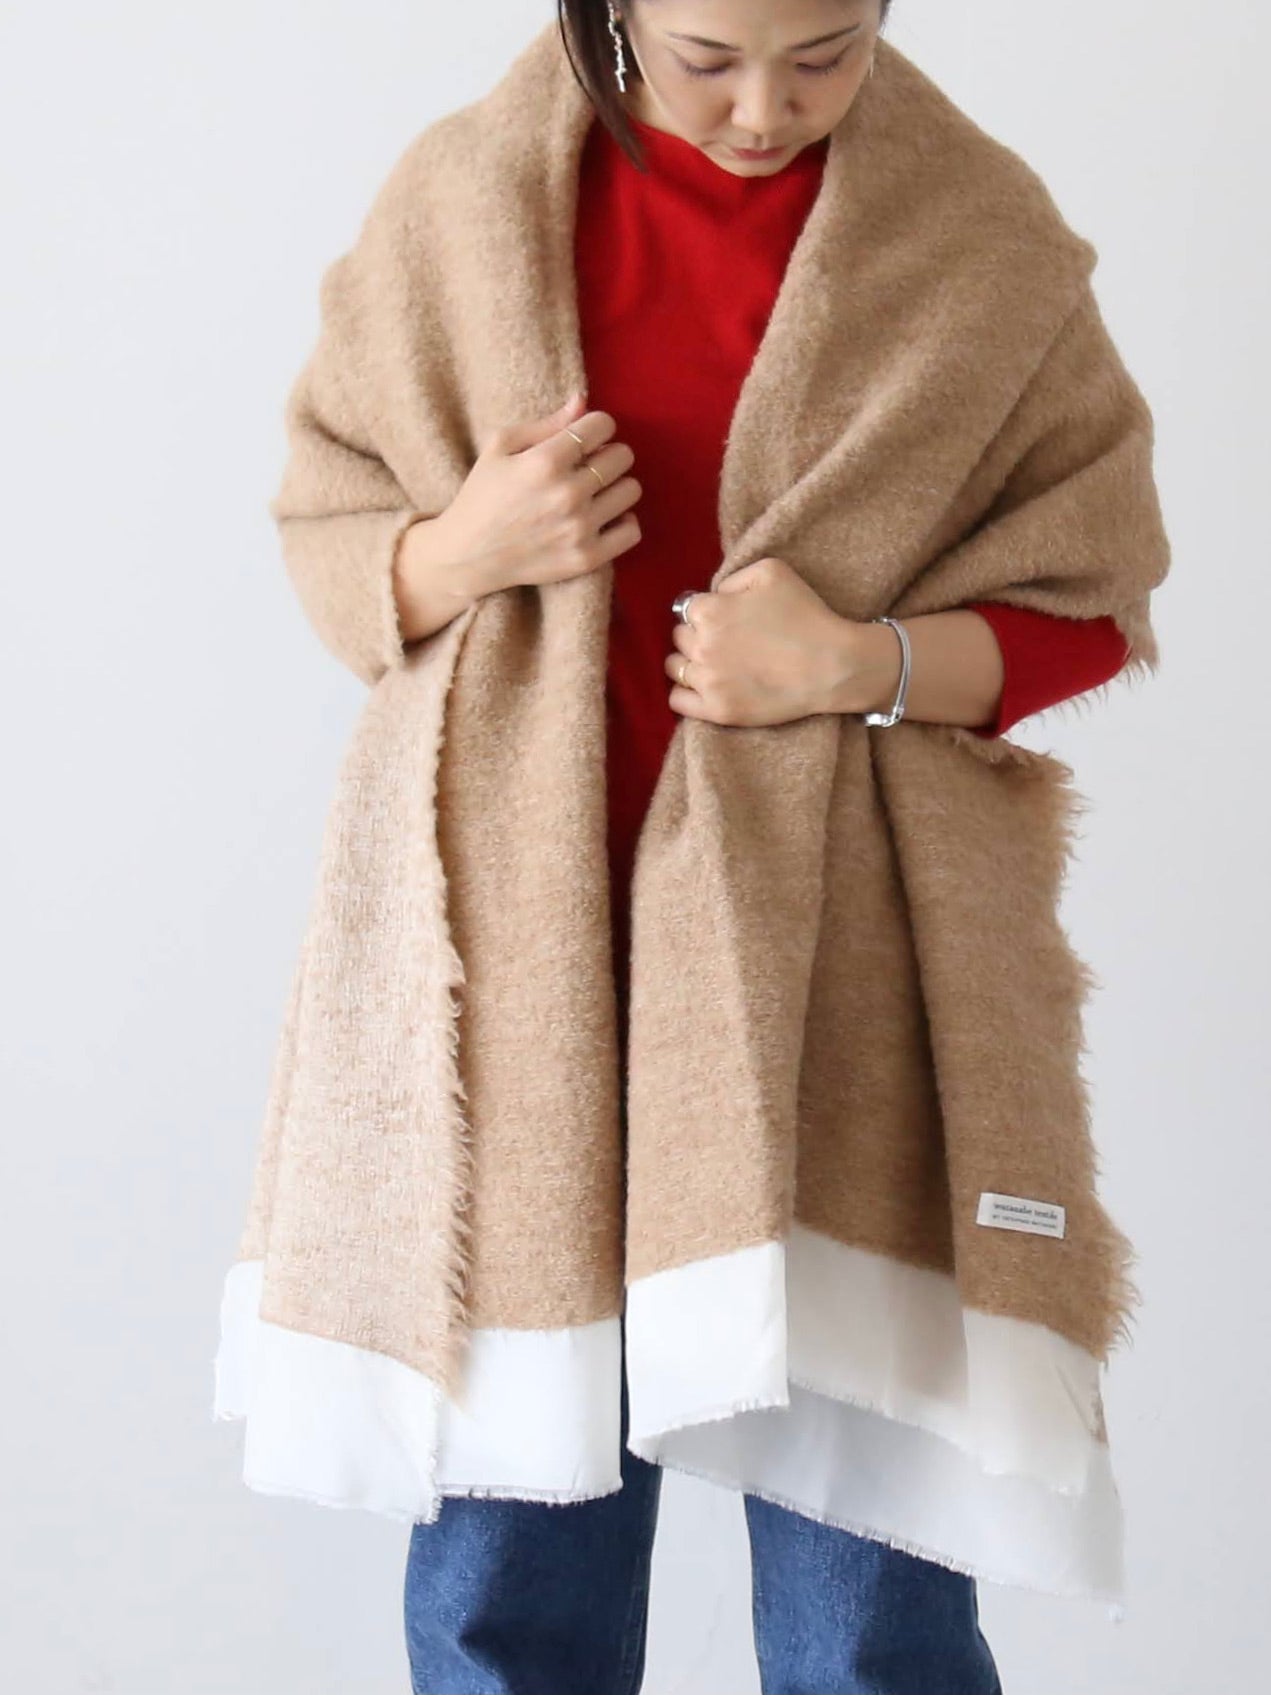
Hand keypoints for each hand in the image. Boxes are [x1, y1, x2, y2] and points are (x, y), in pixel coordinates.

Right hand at [432, 393, 641, 599]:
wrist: (468, 556)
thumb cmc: (482, 495)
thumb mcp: (500, 447)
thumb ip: (545, 423)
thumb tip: (582, 401)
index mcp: (545, 461)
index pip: (603, 425)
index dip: (596, 427)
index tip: (586, 438)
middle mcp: (567, 494)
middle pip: (622, 456)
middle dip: (608, 454)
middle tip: (589, 466)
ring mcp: (579, 528)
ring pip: (631, 490)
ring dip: (616, 486)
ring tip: (595, 493)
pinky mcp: (586, 557)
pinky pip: (632, 531)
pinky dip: (624, 522)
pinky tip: (605, 518)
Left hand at [664, 557, 865, 727]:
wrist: (831, 666)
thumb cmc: (806, 615)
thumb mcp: (771, 571)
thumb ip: (733, 578)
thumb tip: (716, 594)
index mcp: (709, 611)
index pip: (688, 609)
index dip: (707, 612)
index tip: (725, 619)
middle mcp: (701, 645)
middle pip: (680, 638)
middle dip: (697, 636)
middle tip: (725, 642)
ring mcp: (708, 680)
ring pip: (674, 668)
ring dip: (689, 663)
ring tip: (714, 664)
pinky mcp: (717, 710)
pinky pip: (677, 701)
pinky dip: (684, 693)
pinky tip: (703, 687)